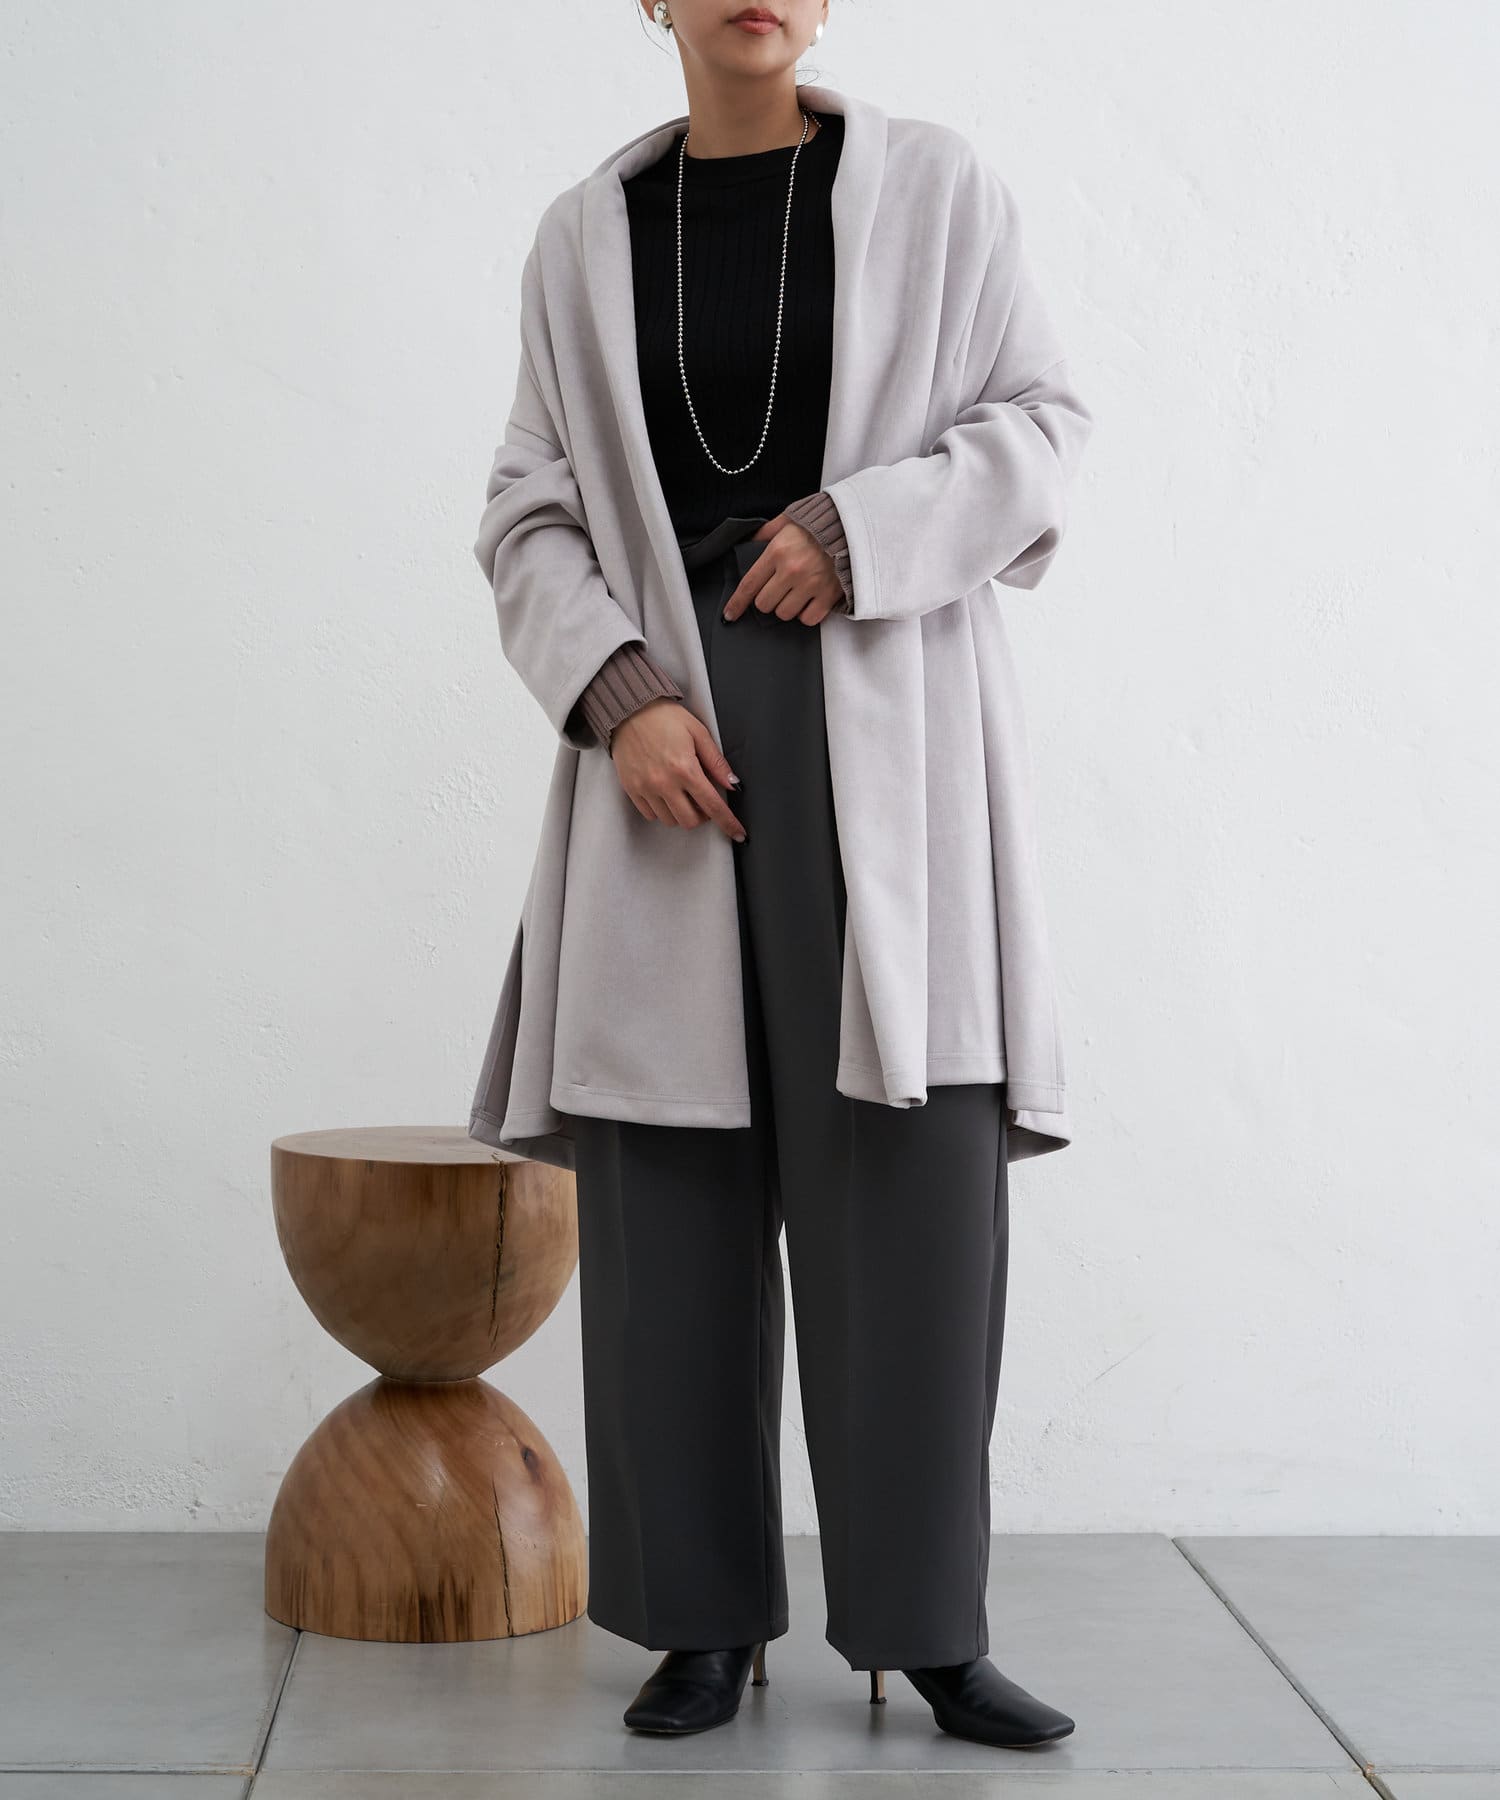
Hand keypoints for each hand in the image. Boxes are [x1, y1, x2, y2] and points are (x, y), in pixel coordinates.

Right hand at [609, 698, 746, 842]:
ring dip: (682, 813)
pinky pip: (650, 814)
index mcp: (685, 768)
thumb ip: (716, 762)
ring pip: (670, 820)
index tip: (738, 833)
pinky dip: (662, 810)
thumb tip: (733, 784)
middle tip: (703, 800)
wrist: (629, 710)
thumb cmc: (664, 718)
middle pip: (690, 821)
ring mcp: (645, 788)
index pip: (713, 806)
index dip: (728, 823)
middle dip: (702, 816)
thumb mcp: (698, 733)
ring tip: (682, 794)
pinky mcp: (631, 789)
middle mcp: (664, 782)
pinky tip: (665, 793)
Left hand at [721, 513, 843, 624]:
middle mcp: (792, 570)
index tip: (730, 614)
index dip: (737, 603)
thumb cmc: (821, 524)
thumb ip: (766, 532)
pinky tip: (809, 602)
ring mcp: (811, 585)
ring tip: (796, 593)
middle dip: (767, 599)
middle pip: (765, 604)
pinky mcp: (829, 596)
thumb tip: (749, 543)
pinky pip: (808, 619)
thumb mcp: (789, 520)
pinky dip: (806, 614)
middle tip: (778, 589)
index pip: (749, 584)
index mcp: (778, 551)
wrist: (854, 528)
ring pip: (784, 613)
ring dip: (787, 607)